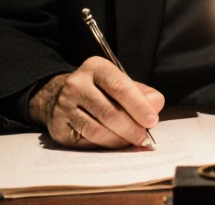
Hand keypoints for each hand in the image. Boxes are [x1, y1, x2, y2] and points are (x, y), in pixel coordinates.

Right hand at [29, 56, 164, 148]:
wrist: (59, 96)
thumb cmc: (98, 90)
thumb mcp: (119, 82)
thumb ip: (141, 92)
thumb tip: (155, 105)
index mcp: (95, 68)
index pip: (119, 86)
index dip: (138, 106)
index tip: (152, 120)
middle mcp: (76, 84)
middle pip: (109, 112)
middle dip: (131, 128)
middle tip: (143, 136)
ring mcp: (64, 106)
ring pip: (97, 130)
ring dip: (118, 140)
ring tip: (130, 142)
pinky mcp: (58, 127)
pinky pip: (85, 142)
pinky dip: (104, 146)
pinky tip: (112, 144)